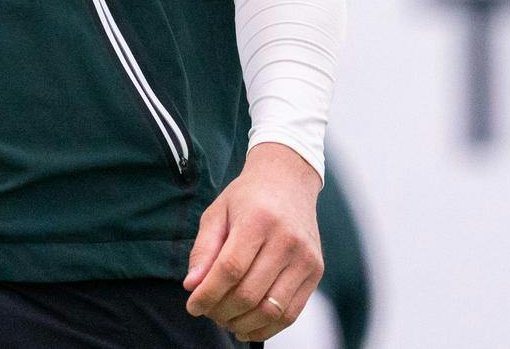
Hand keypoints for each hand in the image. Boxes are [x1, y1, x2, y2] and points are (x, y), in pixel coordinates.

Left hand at [182, 142, 324, 340]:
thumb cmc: (248, 198)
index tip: (192, 306)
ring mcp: (305, 257)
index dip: (207, 294)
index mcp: (259, 219)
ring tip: (226, 319)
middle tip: (208, 311)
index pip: (230, 269)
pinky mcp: (316, 271)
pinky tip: (247, 326)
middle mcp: (287, 239)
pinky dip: (266, 328)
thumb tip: (192, 286)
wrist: (289, 181)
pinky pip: (290, 313)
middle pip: (249, 293)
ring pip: (270, 310)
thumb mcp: (217, 213)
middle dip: (221, 311)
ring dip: (242, 324)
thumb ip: (203, 250)